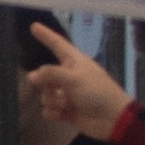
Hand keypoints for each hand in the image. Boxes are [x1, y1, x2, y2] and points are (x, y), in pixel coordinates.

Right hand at [19, 20, 135, 143]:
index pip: (57, 44)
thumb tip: (32, 75)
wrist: (112, 118)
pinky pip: (49, 109)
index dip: (46, 35)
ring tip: (64, 104)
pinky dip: (53, 112)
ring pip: (45, 93)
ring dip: (51, 100)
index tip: (34, 26)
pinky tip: (61, 114)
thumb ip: (51, 74)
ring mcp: (67, 94)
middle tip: (51, 88)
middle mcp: (69, 76)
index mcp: (74, 62)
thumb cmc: (97, 92)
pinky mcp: (66, 110)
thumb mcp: (74, 78)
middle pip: (45, 74)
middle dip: (44, 83)